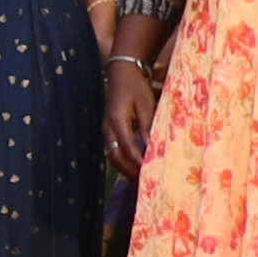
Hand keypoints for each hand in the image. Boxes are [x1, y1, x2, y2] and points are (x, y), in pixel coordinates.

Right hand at [105, 55, 156, 172]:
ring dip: (123, 168)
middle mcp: (108, 127)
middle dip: (128, 170)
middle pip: (114, 156)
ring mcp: (106, 129)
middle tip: (143, 182)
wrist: (121, 74)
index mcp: (117, 120)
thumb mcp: (146, 104)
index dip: (137, 161)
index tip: (149, 171)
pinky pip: (112, 149)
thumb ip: (148, 126)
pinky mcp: (108, 129)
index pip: (127, 147)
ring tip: (137, 178)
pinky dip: (121, 160)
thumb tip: (151, 146)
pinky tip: (132, 165)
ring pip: (111, 155)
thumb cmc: (136, 87)